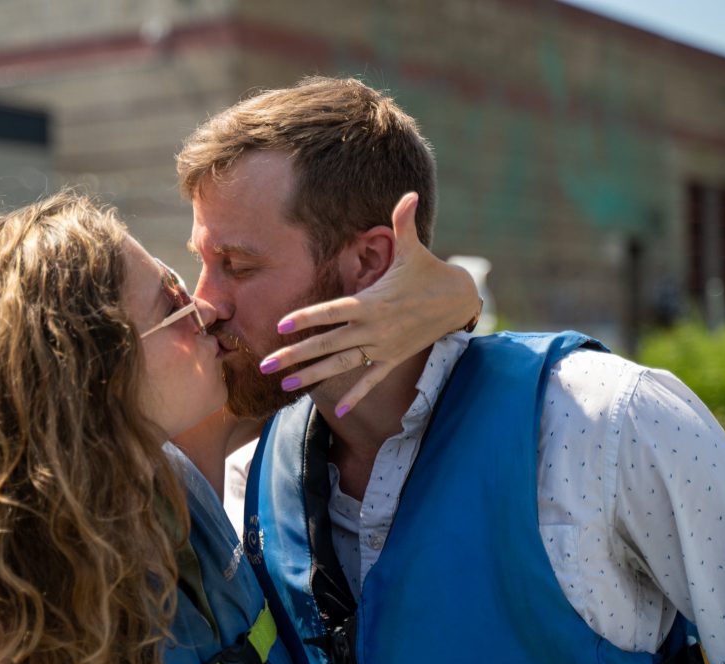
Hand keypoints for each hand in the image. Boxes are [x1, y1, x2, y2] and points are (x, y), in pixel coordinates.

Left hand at [260, 192, 480, 416]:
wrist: (460, 301)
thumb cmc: (429, 272)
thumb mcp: (414, 249)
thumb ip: (403, 224)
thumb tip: (407, 194)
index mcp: (371, 302)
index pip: (332, 311)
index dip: (307, 317)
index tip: (281, 324)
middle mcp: (373, 328)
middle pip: (327, 343)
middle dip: (295, 355)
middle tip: (265, 365)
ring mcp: (382, 346)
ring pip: (342, 364)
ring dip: (313, 376)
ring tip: (285, 385)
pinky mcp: (393, 358)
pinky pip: (371, 379)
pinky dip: (356, 394)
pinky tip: (339, 409)